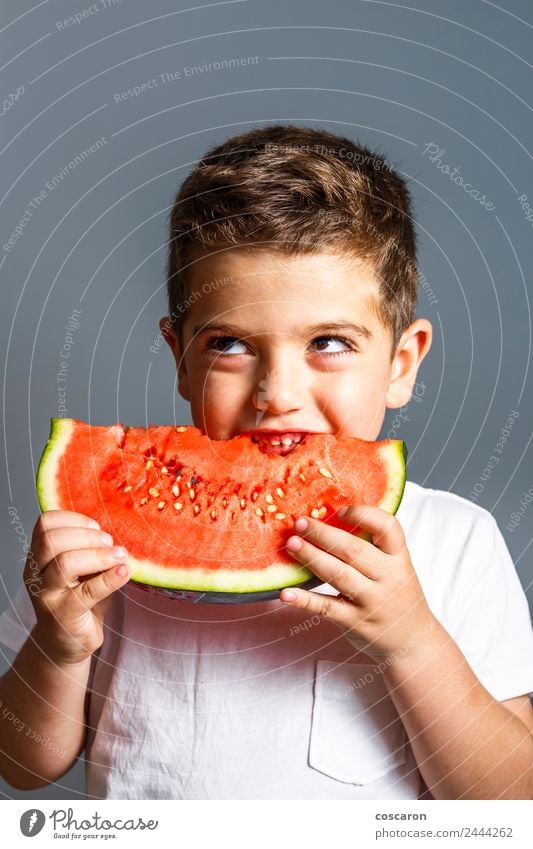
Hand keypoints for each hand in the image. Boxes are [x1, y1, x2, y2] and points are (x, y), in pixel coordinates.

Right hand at [23, 510, 129, 664]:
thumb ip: (91, 550)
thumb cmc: (78, 600)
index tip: (96, 526)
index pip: (45, 524)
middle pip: (52, 540)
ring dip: (98, 555)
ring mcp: (46, 595)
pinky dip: (110, 579)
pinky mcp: (63, 615)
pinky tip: (125, 573)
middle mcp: (36, 573)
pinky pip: (87, 592)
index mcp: (38, 556)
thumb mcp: (83, 570)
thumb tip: (119, 530)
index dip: (73, 519)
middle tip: (110, 543)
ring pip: (65, 563)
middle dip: (86, 536)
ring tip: (120, 556)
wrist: (66, 644)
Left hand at [279, 504, 437, 661]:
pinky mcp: (356, 623)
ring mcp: (372, 602)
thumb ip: (374, 546)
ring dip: (311, 558)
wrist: (412, 642)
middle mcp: (389, 578)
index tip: (340, 509)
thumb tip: (332, 516)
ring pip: (338, 575)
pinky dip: (304, 600)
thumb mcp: (397, 568)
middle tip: (300, 522)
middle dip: (323, 534)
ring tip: (291, 544)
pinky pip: (327, 608)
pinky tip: (286, 593)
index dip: (364, 514)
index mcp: (399, 559)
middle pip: (354, 550)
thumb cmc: (398, 596)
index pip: (389, 528)